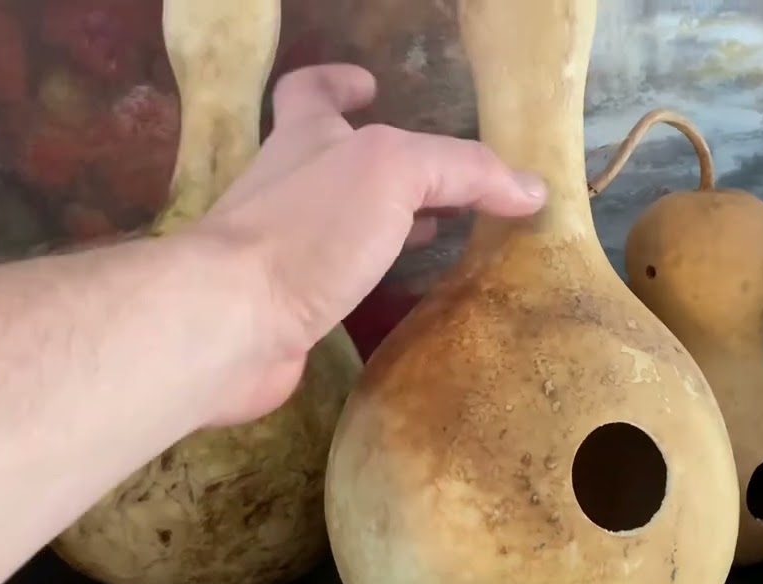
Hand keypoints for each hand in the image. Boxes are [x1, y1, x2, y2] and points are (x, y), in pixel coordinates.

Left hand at [193, 64, 545, 424]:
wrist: (232, 320)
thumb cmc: (308, 229)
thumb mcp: (395, 171)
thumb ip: (463, 170)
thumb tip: (530, 188)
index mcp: (304, 140)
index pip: (309, 92)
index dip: (336, 82)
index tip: (368, 85)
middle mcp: (286, 189)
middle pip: (330, 162)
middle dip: (376, 165)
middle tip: (431, 181)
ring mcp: (280, 251)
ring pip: (334, 227)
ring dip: (378, 226)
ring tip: (429, 234)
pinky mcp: (283, 307)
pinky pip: (334, 284)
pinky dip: (368, 283)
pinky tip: (399, 295)